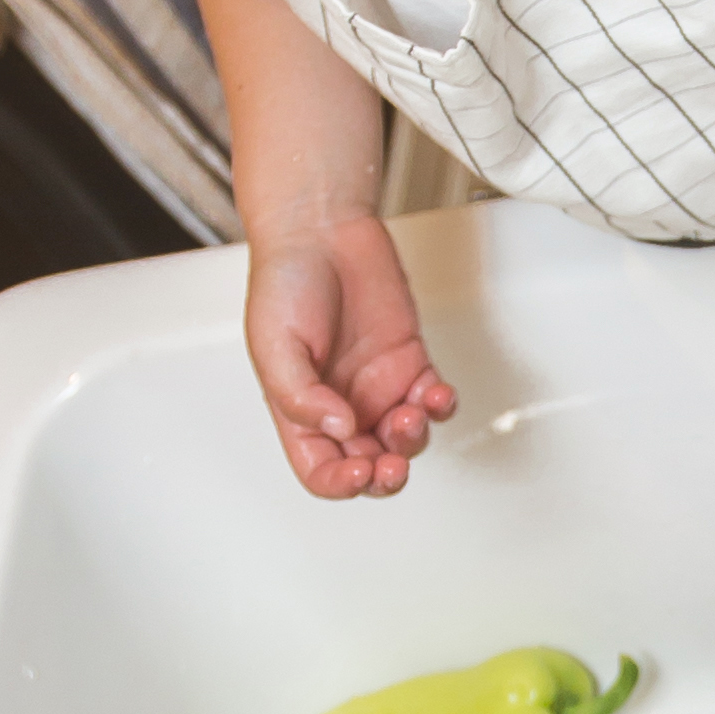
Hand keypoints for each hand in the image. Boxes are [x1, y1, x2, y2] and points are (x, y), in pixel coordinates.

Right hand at [246, 215, 455, 500]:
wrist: (322, 231)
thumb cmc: (285, 282)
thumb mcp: (274, 344)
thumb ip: (300, 395)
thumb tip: (340, 428)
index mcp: (301, 412)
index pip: (320, 470)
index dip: (340, 482)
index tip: (358, 471)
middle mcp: (341, 406)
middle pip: (368, 465)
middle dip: (384, 474)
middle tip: (392, 465)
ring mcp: (379, 387)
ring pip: (405, 440)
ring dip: (412, 439)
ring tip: (409, 413)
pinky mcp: (410, 363)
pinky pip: (433, 402)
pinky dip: (440, 407)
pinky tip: (435, 395)